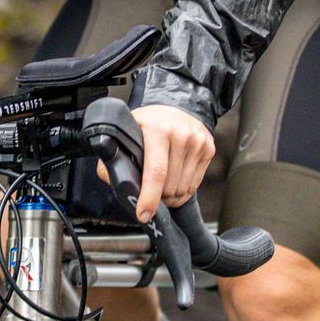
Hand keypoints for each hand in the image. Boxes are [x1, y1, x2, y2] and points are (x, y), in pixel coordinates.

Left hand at [97, 103, 214, 223]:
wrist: (177, 106)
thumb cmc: (149, 123)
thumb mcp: (128, 132)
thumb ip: (115, 156)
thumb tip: (111, 178)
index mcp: (158, 130)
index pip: (156, 172)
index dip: (149, 197)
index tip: (143, 214)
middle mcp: (181, 135)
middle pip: (170, 186)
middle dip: (158, 197)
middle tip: (150, 191)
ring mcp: (197, 142)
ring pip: (184, 189)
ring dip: (171, 196)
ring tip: (162, 185)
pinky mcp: (208, 149)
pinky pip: (195, 185)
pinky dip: (183, 190)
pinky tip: (175, 180)